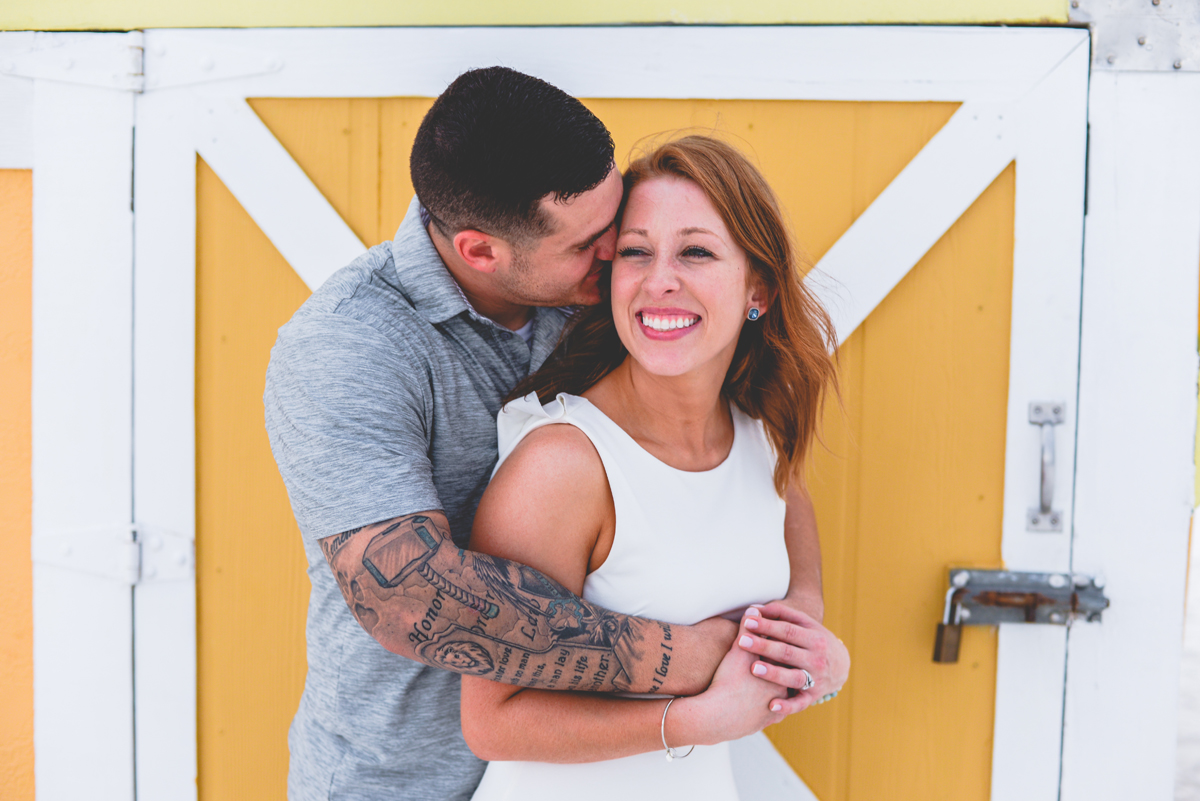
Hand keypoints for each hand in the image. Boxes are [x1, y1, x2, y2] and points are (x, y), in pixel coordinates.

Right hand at [666, 629, 787, 746]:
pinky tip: (771, 702)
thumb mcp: (738, 651)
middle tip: (789, 658)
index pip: (785, 652)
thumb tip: (753, 610)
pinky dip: (775, 707)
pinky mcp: (767, 721)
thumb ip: (748, 628)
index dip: (783, 644)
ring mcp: (776, 707)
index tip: (782, 638)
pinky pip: (776, 713)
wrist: (717, 717)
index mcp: (779, 669)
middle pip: (790, 673)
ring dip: (784, 689)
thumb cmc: (727, 682)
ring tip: (782, 681)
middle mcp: (782, 689)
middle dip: (789, 667)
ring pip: (786, 696)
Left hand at [736, 601, 849, 714]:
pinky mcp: (812, 697)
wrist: (841, 665)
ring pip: (793, 677)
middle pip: (787, 652)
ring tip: (754, 669)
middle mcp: (816, 659)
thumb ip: (780, 614)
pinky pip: (799, 704)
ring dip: (774, 674)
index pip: (788, 631)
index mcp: (814, 638)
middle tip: (742, 642)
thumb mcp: (804, 624)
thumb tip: (753, 608)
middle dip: (764, 647)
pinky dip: (787, 706)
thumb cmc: (813, 640)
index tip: (747, 622)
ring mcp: (815, 679)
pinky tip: (771, 705)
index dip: (767, 626)